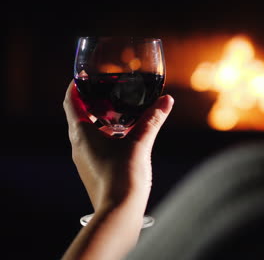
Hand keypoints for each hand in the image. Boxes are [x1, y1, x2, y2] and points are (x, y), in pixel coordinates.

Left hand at [63, 80, 173, 211]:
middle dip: (92, 103)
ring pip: (88, 133)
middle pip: (78, 117)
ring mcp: (85, 161)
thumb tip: (166, 100)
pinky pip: (96, 147)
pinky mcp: (95, 171)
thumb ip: (152, 120)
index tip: (86, 77)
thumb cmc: (123, 177)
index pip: (71, 102)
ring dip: (100, 120)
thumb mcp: (140, 143)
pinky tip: (125, 138)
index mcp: (82, 135)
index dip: (76, 87)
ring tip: (120, 112)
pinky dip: (106, 136)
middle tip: (109, 92)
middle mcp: (79, 147)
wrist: (119, 213)